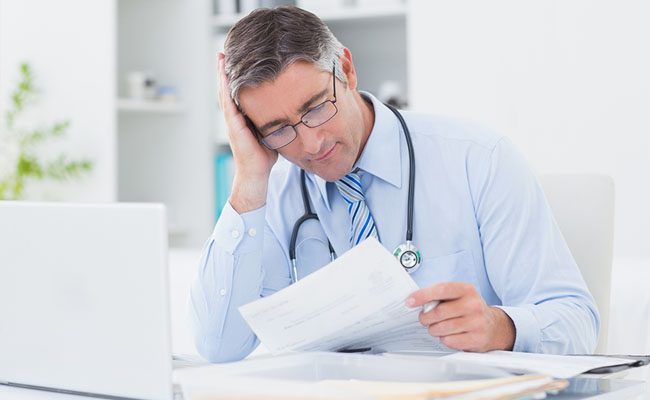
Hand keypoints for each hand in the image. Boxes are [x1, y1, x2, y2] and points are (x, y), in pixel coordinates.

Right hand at [217, 53, 277, 212]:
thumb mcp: (272, 131)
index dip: (235, 77)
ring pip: (225, 93)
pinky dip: (226, 90)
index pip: (237, 92)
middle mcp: (235, 117)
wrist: (256, 173)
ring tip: (220, 59)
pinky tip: (225, 78)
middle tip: (222, 52)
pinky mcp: (234, 126)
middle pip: (228, 89)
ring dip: (222, 76)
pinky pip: (228, 104)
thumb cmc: (264, 156)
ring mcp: (232, 121)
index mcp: (243, 117)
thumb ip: (275, 120)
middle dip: (225, 71)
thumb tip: (291, 109)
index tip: (234, 61)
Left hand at [406, 282, 514, 351]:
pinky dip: (444, 339)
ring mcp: (477, 322)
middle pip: (439, 312)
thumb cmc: (468, 309)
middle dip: (426, 318)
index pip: (441, 290)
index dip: (423, 295)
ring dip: (434, 330)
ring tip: (437, 327)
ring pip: (442, 328)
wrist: (493, 326)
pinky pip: (449, 341)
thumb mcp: (457, 296)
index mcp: (467, 289)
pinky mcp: (477, 338)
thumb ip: (438, 296)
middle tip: (424, 319)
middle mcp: (474, 304)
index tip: (409, 301)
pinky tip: (450, 335)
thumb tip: (414, 300)